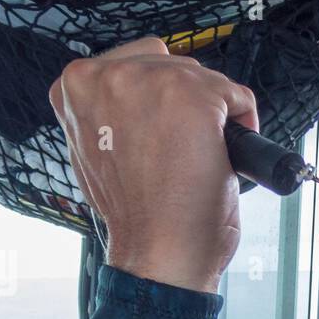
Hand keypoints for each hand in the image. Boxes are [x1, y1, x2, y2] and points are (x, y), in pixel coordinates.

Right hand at [47, 36, 259, 292]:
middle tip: (185, 149)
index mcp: (76, 87)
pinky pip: (237, 95)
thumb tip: (136, 102)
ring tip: (201, 156)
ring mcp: (152, 82)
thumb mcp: (96, 152)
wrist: (159, 253)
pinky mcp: (194, 96)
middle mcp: (108, 76)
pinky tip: (224, 155)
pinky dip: (243, 123)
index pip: (129, 65)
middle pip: (168, 65)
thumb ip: (107, 114)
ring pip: (203, 78)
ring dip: (213, 112)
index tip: (162, 130)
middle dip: (185, 103)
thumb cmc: (135, 216)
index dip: (154, 101)